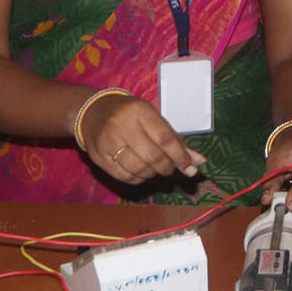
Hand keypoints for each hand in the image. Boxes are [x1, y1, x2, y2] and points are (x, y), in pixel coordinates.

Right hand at [79, 93, 204, 184]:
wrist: (93, 112)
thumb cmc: (131, 115)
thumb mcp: (154, 119)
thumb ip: (176, 140)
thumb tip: (199, 161)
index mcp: (140, 111)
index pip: (165, 138)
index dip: (180, 157)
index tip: (190, 169)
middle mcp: (122, 125)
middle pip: (152, 156)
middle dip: (167, 167)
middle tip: (169, 168)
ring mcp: (107, 142)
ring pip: (138, 169)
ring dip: (153, 174)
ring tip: (155, 168)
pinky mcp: (98, 157)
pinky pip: (124, 177)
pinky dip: (138, 179)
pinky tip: (141, 172)